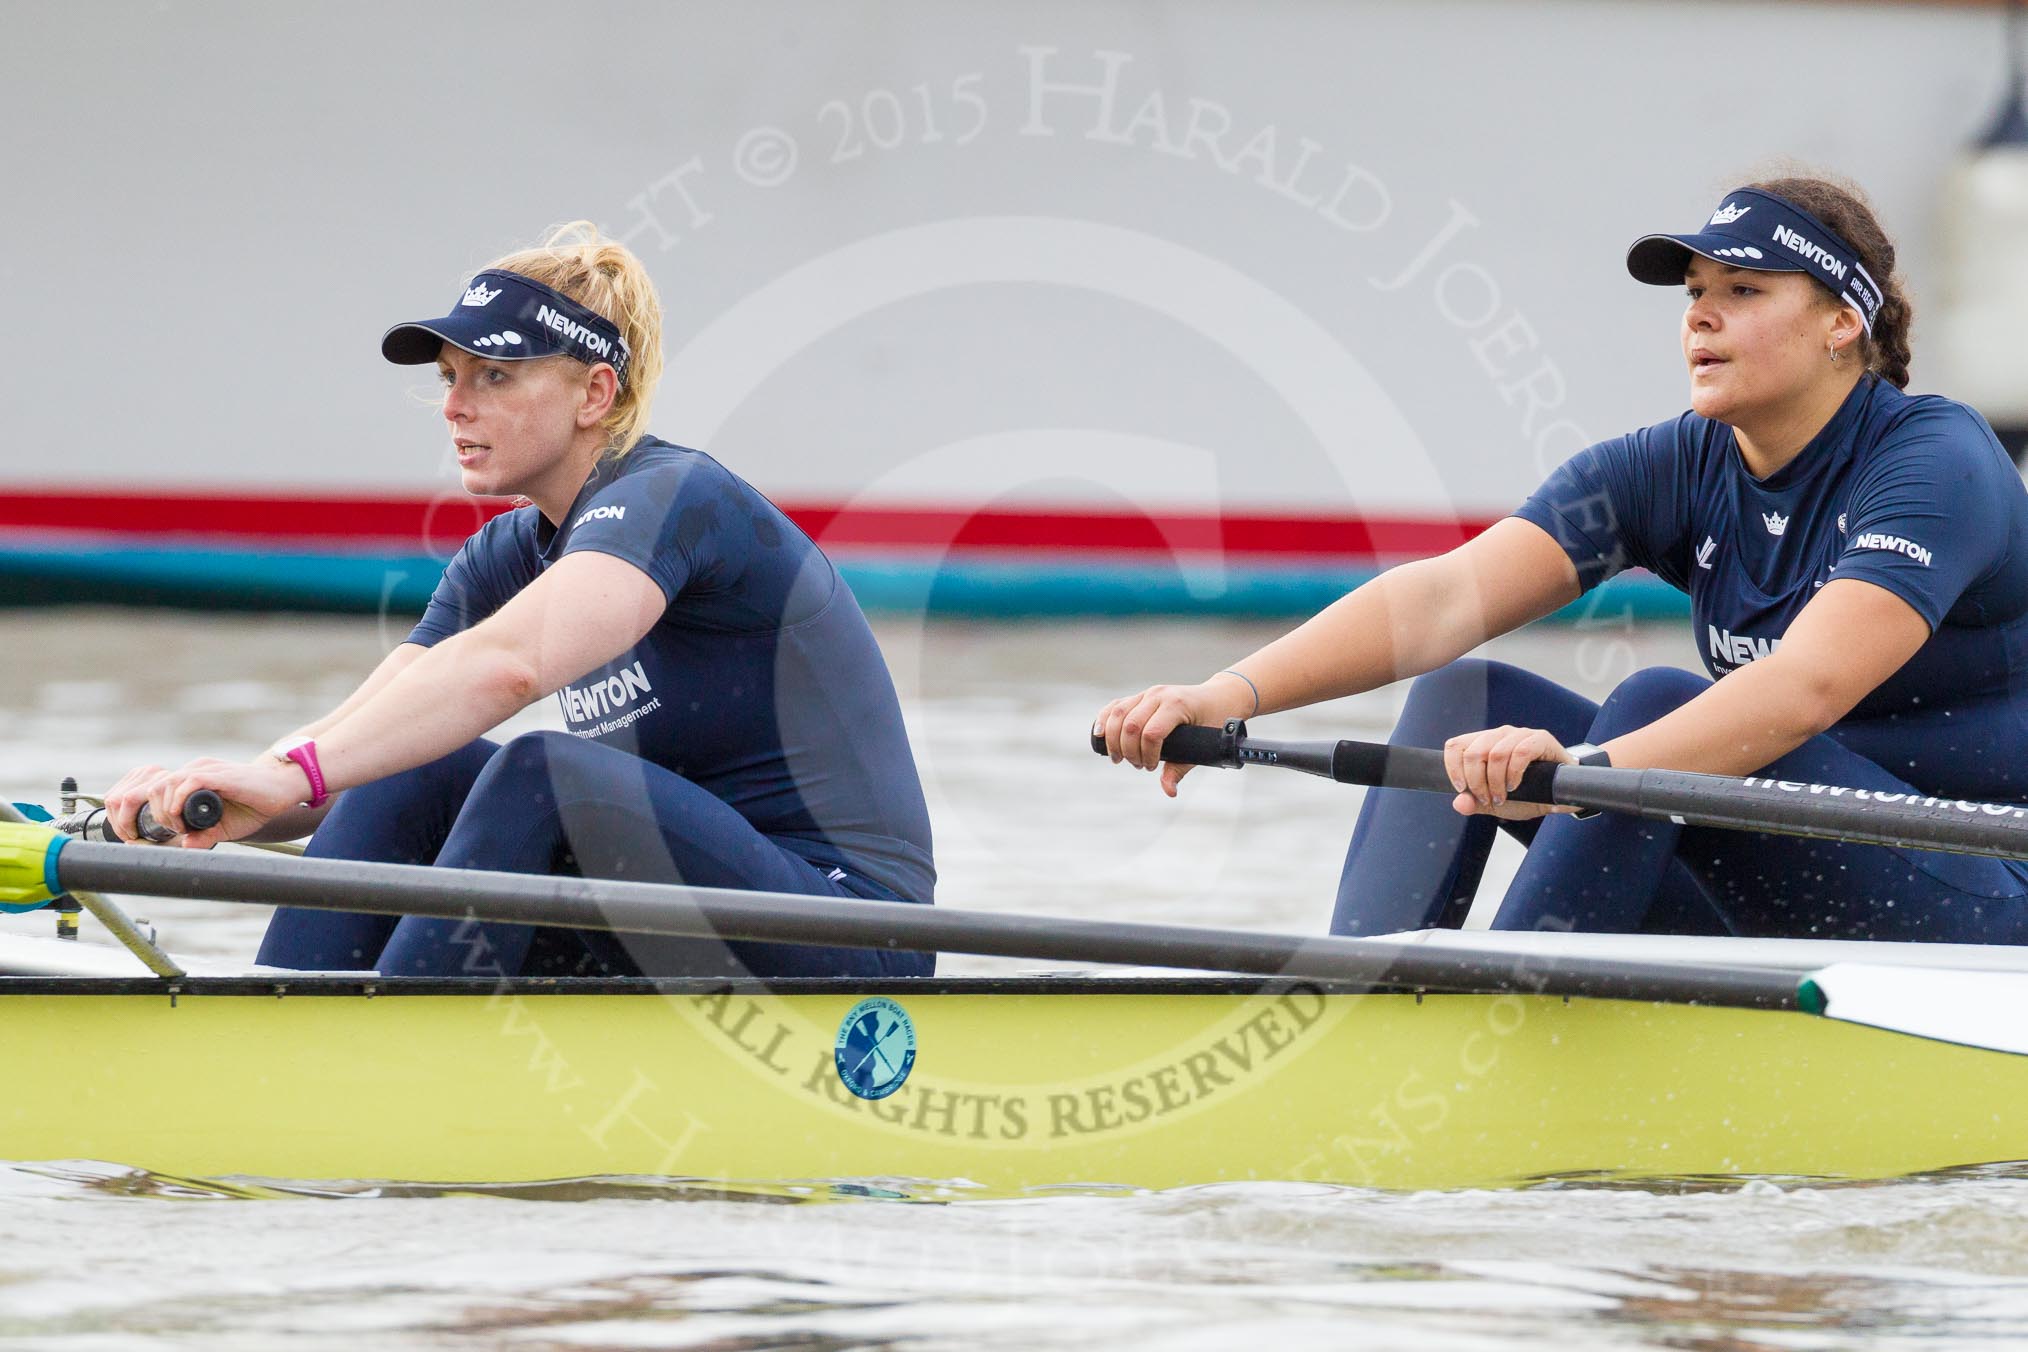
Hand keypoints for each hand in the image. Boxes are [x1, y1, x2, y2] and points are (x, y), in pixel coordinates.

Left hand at [105, 755, 308, 848]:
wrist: (283, 790)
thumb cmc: (255, 805)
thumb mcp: (222, 827)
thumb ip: (202, 835)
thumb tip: (184, 848)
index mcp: (188, 781)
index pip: (149, 790)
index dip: (137, 812)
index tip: (139, 835)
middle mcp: (192, 771)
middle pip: (148, 786)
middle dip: (140, 814)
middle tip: (152, 835)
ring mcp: (203, 770)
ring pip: (163, 784)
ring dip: (162, 811)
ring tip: (176, 828)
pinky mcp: (217, 774)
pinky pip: (188, 781)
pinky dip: (178, 801)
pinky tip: (182, 818)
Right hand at [1094, 675, 1255, 796]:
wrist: (1218, 697)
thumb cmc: (1214, 722)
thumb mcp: (1204, 745)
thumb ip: (1181, 768)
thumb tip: (1168, 791)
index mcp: (1177, 705)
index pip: (1151, 732)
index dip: (1147, 755)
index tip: (1153, 768)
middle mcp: (1159, 695)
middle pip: (1130, 725)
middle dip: (1129, 751)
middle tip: (1138, 766)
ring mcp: (1148, 693)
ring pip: (1118, 713)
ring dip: (1113, 740)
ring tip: (1119, 759)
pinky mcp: (1140, 696)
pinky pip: (1115, 706)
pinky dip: (1104, 720)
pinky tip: (1099, 736)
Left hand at [1442, 726, 1582, 820]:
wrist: (1561, 792)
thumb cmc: (1527, 792)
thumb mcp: (1496, 802)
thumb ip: (1475, 803)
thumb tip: (1459, 804)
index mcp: (1483, 743)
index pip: (1455, 746)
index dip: (1453, 768)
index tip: (1462, 789)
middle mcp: (1499, 735)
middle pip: (1474, 752)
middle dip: (1476, 781)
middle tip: (1486, 799)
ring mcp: (1520, 734)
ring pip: (1495, 753)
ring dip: (1495, 781)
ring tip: (1501, 797)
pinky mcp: (1540, 739)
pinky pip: (1521, 752)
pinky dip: (1514, 773)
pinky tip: (1515, 786)